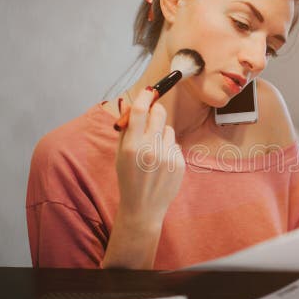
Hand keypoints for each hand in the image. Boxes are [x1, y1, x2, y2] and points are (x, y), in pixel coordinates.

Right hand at [115, 87, 184, 228]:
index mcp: (131, 146)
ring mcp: (166, 156)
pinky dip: (168, 149)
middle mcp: (150, 149)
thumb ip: (124, 128)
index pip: (139, 111)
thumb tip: (126, 102)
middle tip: (153, 113)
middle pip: (159, 113)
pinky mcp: (179, 163)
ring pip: (168, 129)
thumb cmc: (128, 178)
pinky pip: (174, 144)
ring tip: (153, 152)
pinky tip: (161, 164)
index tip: (148, 91)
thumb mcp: (120, 154)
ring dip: (161, 134)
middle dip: (156, 109)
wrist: (143, 207)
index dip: (145, 96)